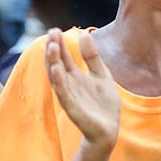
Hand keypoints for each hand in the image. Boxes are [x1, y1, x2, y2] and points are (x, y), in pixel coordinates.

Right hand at [45, 29, 119, 151]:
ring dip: (53, 62)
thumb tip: (85, 34)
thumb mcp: (101, 75)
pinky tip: (57, 69)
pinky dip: (59, 81)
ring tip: (51, 46)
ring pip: (56, 77)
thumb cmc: (103, 105)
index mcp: (74, 76)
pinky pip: (63, 93)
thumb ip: (92, 57)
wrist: (109, 130)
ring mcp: (69, 96)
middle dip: (53, 49)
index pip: (63, 56)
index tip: (54, 29)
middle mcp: (68, 84)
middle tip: (51, 32)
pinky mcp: (72, 108)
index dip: (59, 44)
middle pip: (57, 63)